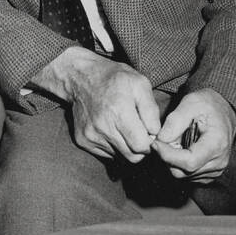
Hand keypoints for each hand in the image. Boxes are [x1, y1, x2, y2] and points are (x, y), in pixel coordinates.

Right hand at [34, 47, 160, 161]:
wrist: (80, 77)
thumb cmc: (113, 78)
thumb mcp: (140, 84)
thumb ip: (151, 110)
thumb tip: (155, 133)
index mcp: (119, 112)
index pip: (142, 147)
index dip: (150, 142)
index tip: (149, 132)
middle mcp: (103, 127)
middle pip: (132, 157)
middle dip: (139, 148)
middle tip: (138, 131)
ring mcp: (90, 135)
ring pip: (119, 157)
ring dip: (125, 146)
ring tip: (122, 127)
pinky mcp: (82, 140)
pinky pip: (106, 154)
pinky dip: (112, 146)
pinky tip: (110, 129)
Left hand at [151, 88, 235, 183]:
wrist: (223, 112)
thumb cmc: (207, 105)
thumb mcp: (190, 103)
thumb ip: (175, 121)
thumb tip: (160, 139)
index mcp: (217, 144)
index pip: (189, 161)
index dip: (167, 155)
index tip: (154, 143)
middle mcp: (219, 162)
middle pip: (183, 171)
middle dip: (166, 157)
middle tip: (160, 140)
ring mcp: (215, 171)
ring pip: (182, 175)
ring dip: (170, 161)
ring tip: (172, 141)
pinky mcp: (208, 174)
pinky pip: (186, 176)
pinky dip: (177, 164)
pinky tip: (178, 149)